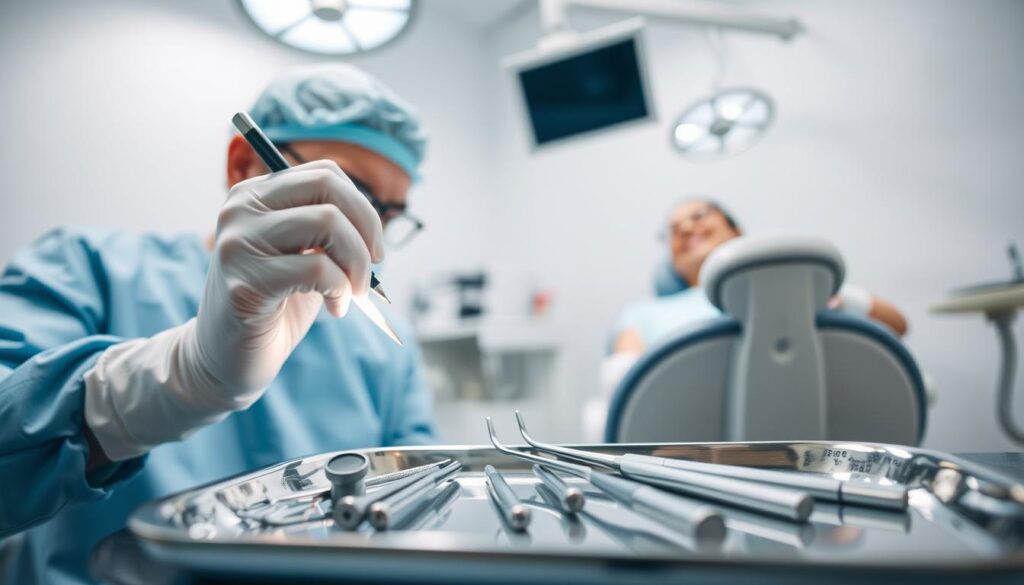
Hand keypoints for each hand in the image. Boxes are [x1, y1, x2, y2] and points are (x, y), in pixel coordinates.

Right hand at [191, 159, 384, 399]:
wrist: (224, 359)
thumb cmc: (274, 305)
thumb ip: (326, 227)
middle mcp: (240, 209)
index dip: (363, 208)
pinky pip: (319, 270)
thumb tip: (372, 221)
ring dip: (356, 264)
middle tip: (369, 269)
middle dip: (366, 229)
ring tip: (351, 293)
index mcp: (253, 195)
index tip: (371, 247)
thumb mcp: (301, 255)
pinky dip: (341, 291)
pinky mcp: (245, 283)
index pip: (325, 174)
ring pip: (328, 222)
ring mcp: (238, 243)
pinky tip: (334, 309)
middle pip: (328, 188)